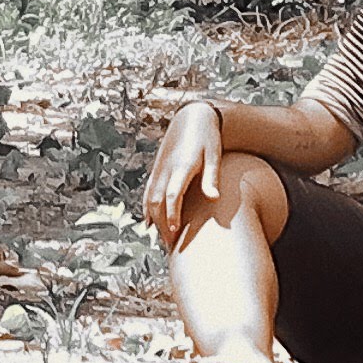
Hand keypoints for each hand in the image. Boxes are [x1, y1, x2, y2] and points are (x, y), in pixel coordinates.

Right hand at [140, 100, 225, 250]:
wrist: (193, 116)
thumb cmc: (208, 137)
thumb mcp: (214, 155)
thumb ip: (212, 178)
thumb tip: (213, 199)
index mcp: (182, 166)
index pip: (173, 194)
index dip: (172, 214)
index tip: (175, 231)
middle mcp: (166, 169)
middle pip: (157, 202)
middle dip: (162, 224)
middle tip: (172, 245)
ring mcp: (159, 169)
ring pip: (150, 199)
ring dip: (155, 220)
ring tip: (164, 239)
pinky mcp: (157, 169)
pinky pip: (148, 192)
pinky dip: (147, 209)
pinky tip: (150, 223)